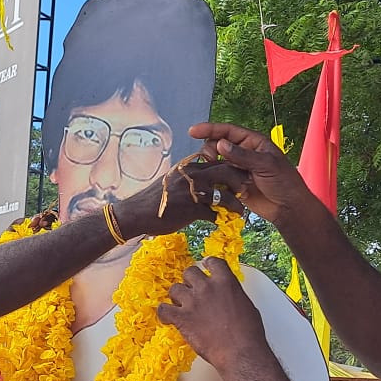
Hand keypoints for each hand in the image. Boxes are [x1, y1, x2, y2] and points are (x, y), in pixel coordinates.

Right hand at [114, 159, 249, 237]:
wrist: (135, 213)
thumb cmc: (151, 200)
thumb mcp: (170, 181)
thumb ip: (186, 177)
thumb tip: (197, 179)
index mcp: (187, 166)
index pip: (215, 159)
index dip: (229, 166)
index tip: (236, 174)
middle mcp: (191, 175)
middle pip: (225, 171)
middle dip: (239, 180)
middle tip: (244, 190)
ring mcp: (192, 192)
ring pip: (224, 194)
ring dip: (235, 203)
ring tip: (239, 210)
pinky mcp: (192, 209)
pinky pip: (214, 213)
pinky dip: (220, 218)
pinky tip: (221, 222)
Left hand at [156, 257, 268, 370]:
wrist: (240, 352)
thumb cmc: (248, 334)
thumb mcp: (247, 306)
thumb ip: (232, 296)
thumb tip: (227, 299)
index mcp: (226, 282)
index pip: (213, 262)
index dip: (207, 264)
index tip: (205, 266)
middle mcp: (207, 287)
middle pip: (189, 272)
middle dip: (190, 281)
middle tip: (192, 292)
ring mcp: (192, 301)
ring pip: (174, 289)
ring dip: (177, 297)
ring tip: (181, 307)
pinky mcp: (181, 318)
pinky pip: (163, 309)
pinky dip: (164, 314)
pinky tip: (169, 319)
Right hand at [188, 123, 317, 226]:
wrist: (287, 207)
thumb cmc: (284, 182)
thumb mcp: (265, 165)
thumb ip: (242, 155)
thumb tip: (220, 144)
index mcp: (253, 142)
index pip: (228, 131)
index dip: (209, 129)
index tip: (193, 131)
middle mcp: (244, 153)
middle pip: (218, 144)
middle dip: (210, 149)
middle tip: (209, 159)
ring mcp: (238, 168)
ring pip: (216, 162)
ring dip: (212, 166)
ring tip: (214, 174)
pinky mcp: (234, 183)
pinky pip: (219, 177)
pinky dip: (214, 179)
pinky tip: (213, 184)